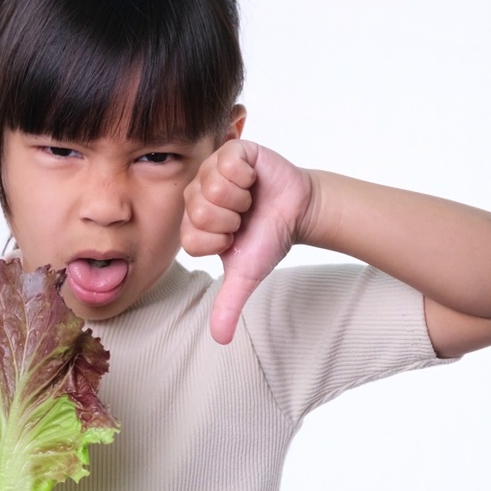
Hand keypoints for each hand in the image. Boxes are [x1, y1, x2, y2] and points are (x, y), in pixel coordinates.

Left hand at [182, 139, 313, 343]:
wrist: (299, 211)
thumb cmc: (269, 238)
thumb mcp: (247, 274)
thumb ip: (229, 304)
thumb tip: (220, 340)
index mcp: (193, 222)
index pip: (191, 237)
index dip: (220, 240)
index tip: (235, 236)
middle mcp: (196, 194)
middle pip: (200, 210)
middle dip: (232, 219)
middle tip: (244, 216)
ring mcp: (212, 169)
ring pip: (212, 185)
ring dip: (241, 197)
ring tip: (249, 198)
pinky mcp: (232, 150)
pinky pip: (227, 162)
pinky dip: (246, 175)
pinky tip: (252, 179)